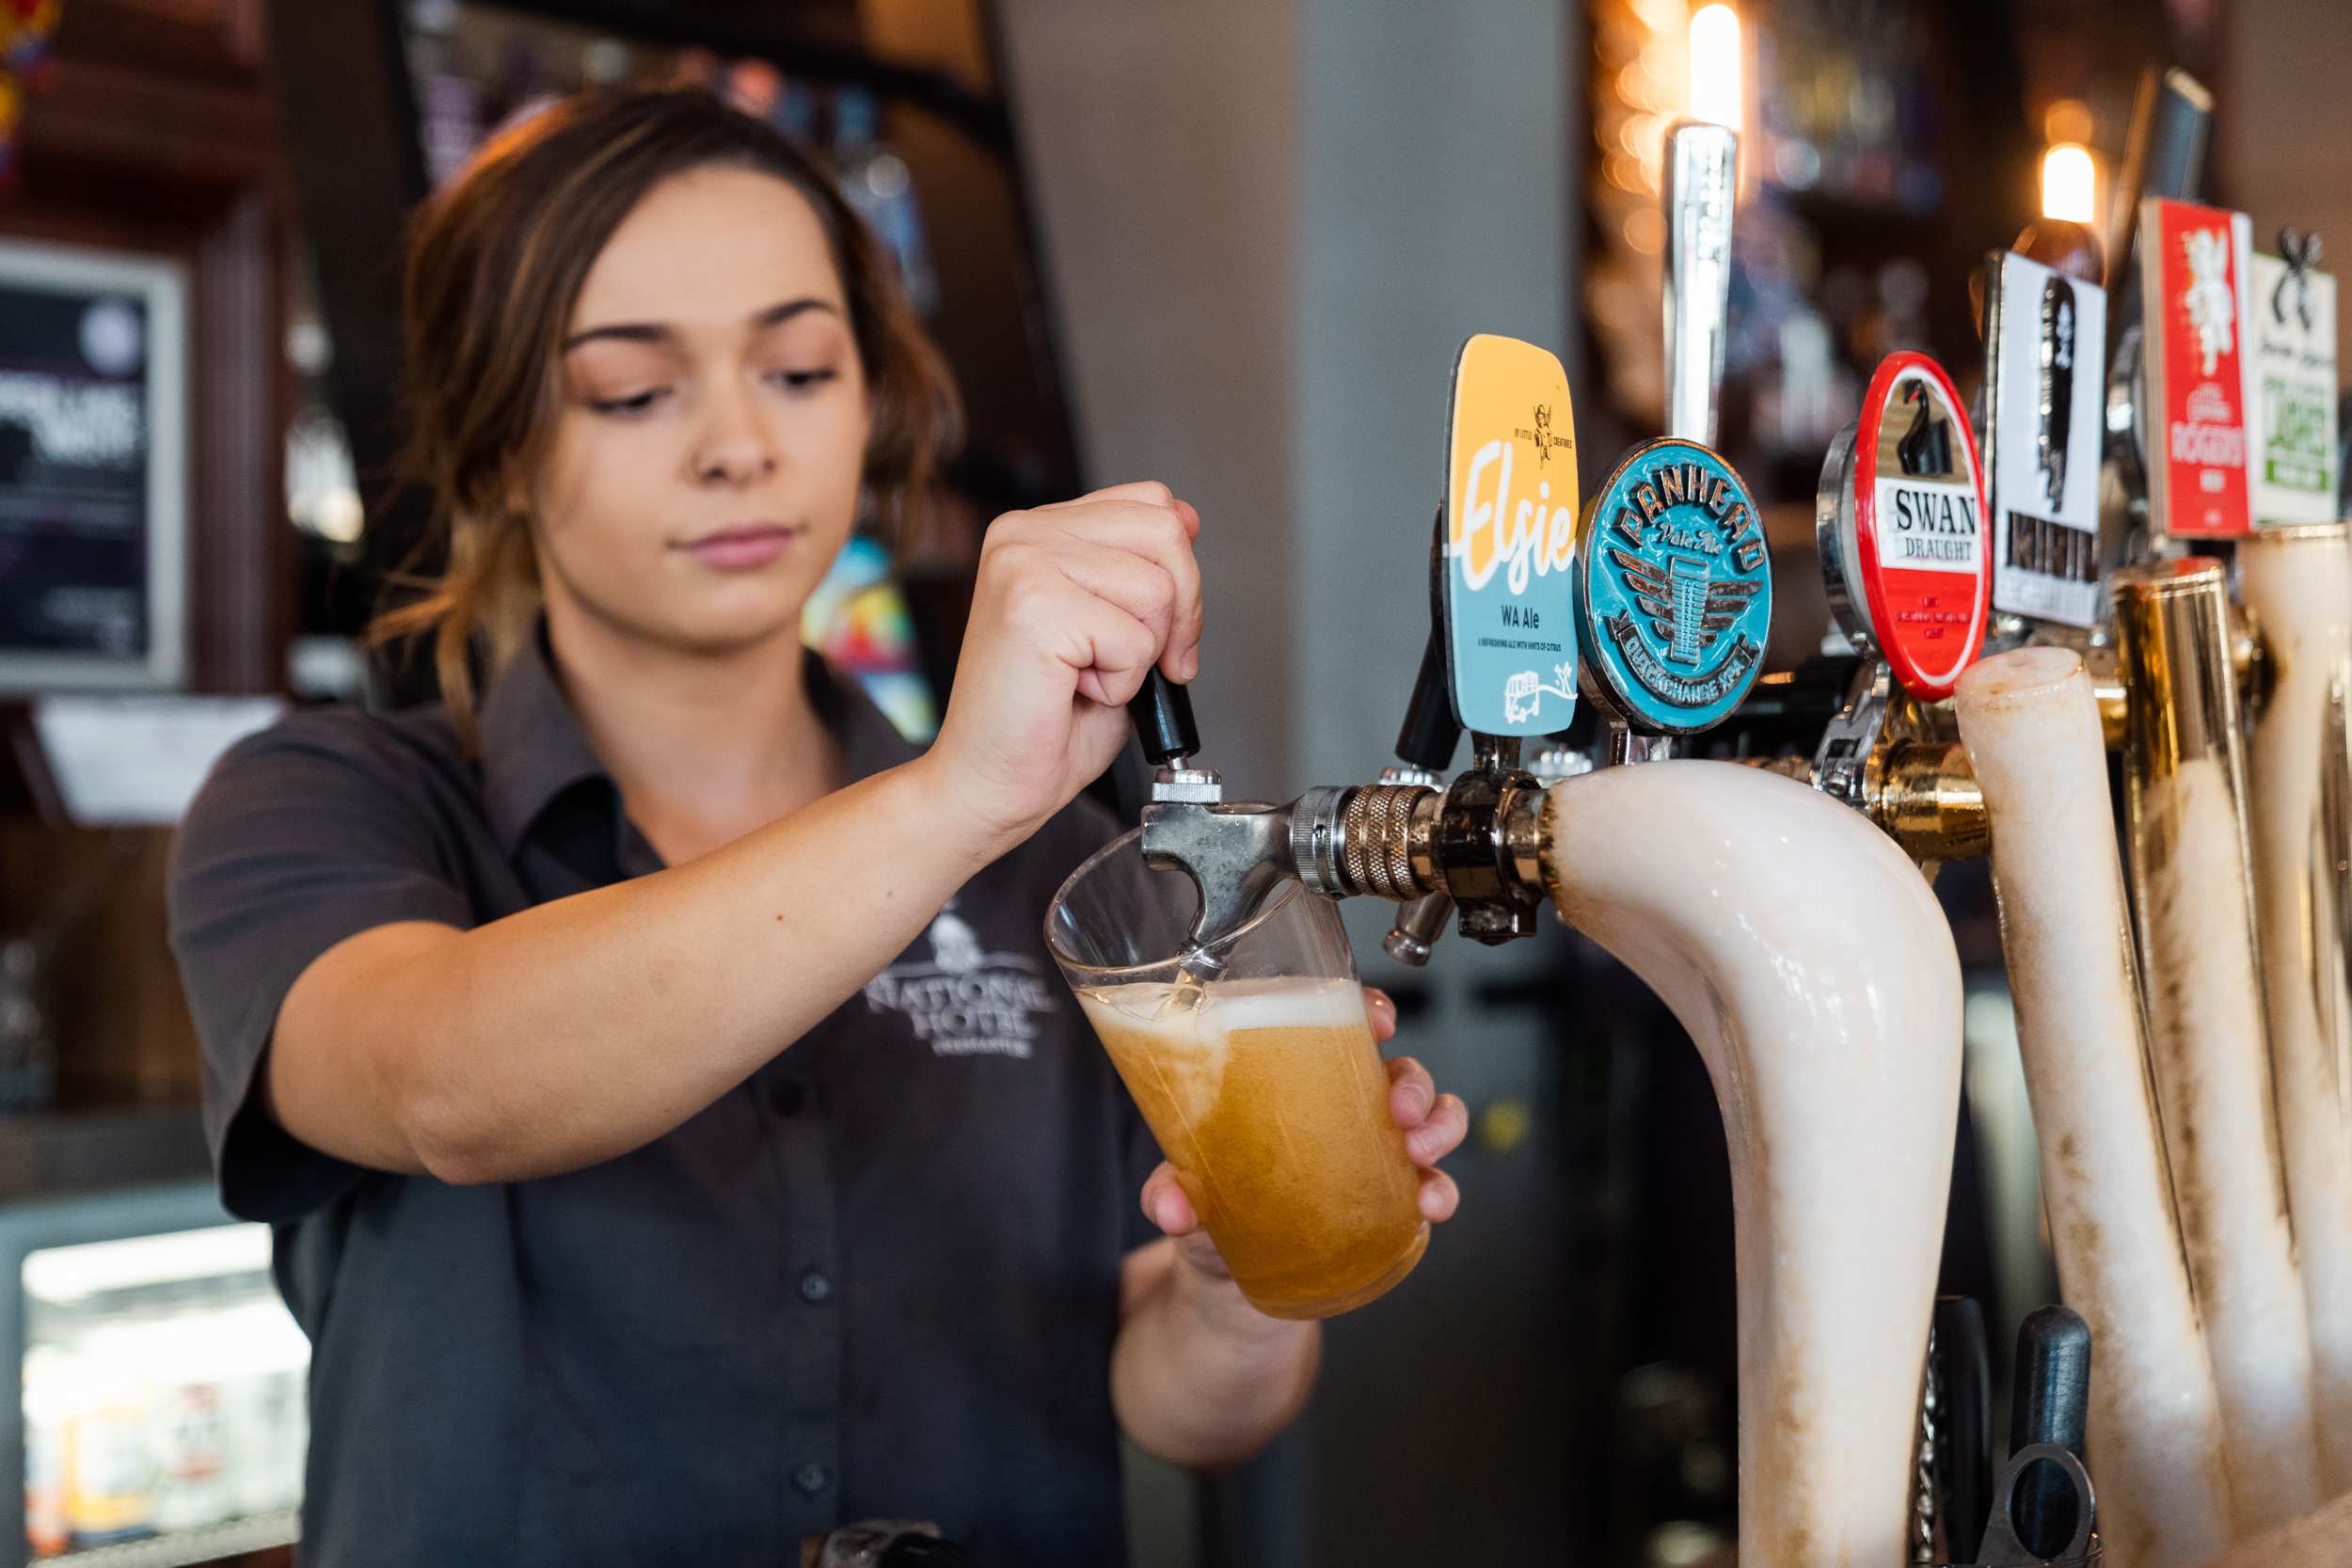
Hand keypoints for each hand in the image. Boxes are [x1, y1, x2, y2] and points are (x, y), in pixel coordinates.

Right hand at [923, 481, 1202, 853]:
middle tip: (1136, 664)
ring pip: (1156, 589)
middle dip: (1177, 613)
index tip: (1159, 634)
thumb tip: (1189, 517)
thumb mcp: (1114, 626)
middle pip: (1165, 533)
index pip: (1154, 505)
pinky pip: (1134, 639)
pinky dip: (1121, 682)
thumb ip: (1145, 568)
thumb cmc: (1045, 720)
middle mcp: (1023, 534)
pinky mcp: (1032, 608)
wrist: (989, 782)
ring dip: (1140, 655)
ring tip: (1085, 676)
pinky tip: (1072, 690)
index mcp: (1039, 529)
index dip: (1179, 576)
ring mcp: (1022, 564)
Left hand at [1138, 986, 1466, 1283]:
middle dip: (1414, 1081)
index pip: (1342, 1023)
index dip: (1371, 1010)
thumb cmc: (1214, 1204)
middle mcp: (1345, 1104)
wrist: (1231, 1278)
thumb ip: (1169, 1192)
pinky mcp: (1394, 1197)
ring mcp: (1376, 1150)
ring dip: (1439, 1125)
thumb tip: (1172, 1204)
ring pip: (1433, 1115)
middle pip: (1400, 1068)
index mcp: (1298, 1076)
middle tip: (1399, 1108)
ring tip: (1420, 1153)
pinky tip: (1430, 1202)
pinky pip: (1435, 1180)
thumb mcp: (1185, 1192)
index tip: (1377, 1020)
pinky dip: (1443, 1188)